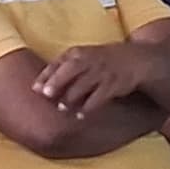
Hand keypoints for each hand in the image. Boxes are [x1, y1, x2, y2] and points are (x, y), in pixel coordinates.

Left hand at [34, 39, 156, 116]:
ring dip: (71, 97)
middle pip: (70, 70)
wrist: (135, 59)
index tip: (35, 89)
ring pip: (84, 85)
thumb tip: (36, 87)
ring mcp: (102, 72)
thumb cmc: (101, 61)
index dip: (46, 76)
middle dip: (58, 82)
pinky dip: (89, 107)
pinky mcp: (113, 84)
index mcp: (78, 53)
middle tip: (46, 94)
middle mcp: (89, 60)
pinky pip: (99, 97)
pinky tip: (80, 115)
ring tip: (62, 108)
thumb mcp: (82, 57)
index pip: (58, 63)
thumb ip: (61, 69)